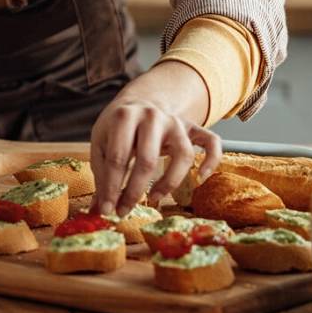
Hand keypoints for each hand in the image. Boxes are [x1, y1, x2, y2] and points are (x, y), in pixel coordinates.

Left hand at [89, 64, 221, 217]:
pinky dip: (211, 160)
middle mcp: (151, 116)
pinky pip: (211, 142)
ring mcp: (175, 121)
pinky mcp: (192, 127)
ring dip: (170, 181)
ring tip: (154, 198)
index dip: (112, 186)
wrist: (140, 102)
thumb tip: (99, 209)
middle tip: (124, 210)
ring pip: (183, 154)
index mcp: (124, 116)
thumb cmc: (118, 127)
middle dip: (134, 190)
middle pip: (147, 159)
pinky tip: (200, 179)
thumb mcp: (101, 142)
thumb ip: (101, 173)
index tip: (107, 208)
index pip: (118, 157)